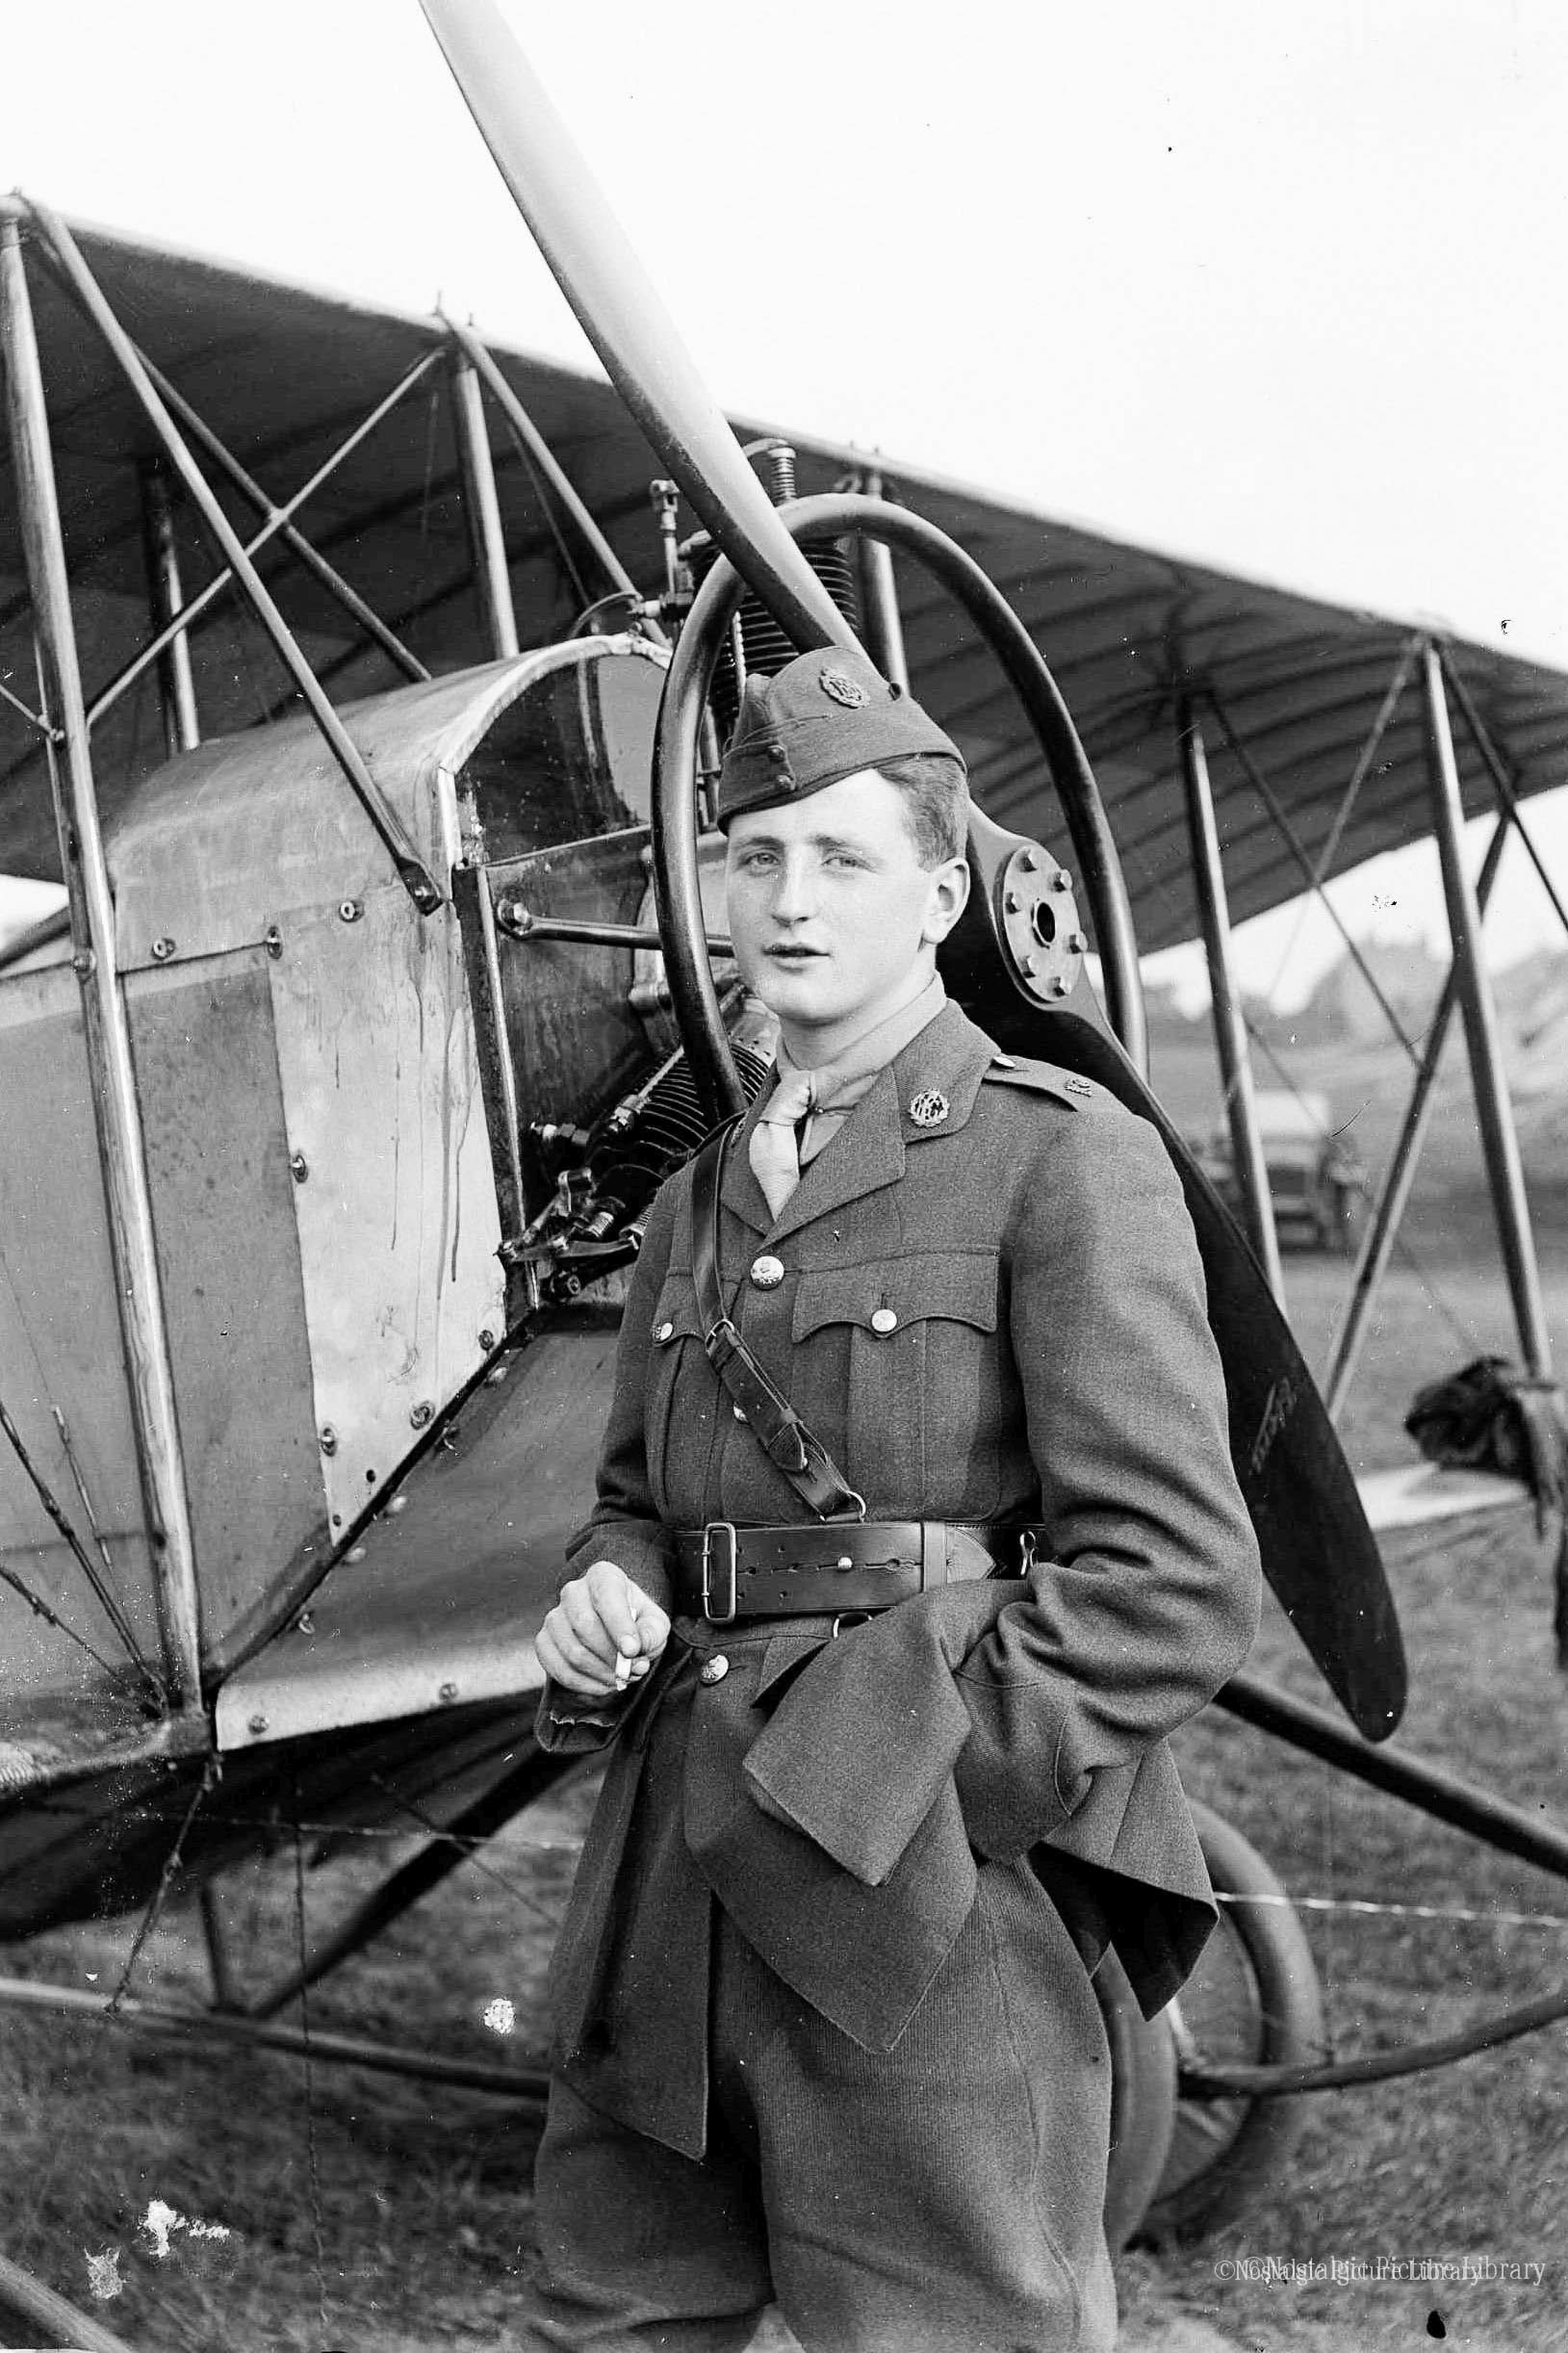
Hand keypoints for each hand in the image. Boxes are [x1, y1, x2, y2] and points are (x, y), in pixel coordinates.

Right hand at [535, 1560, 670, 1697]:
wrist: (615, 1629)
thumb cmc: (637, 1622)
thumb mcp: (654, 1623)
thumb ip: (650, 1633)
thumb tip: (635, 1650)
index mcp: (602, 1576)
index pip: (606, 1597)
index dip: (619, 1626)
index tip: (632, 1651)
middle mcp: (573, 1592)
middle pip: (585, 1626)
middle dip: (610, 1656)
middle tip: (630, 1672)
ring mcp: (554, 1617)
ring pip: (572, 1651)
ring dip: (600, 1673)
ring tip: (620, 1679)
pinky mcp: (543, 1642)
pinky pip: (558, 1668)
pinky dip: (583, 1684)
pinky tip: (602, 1686)